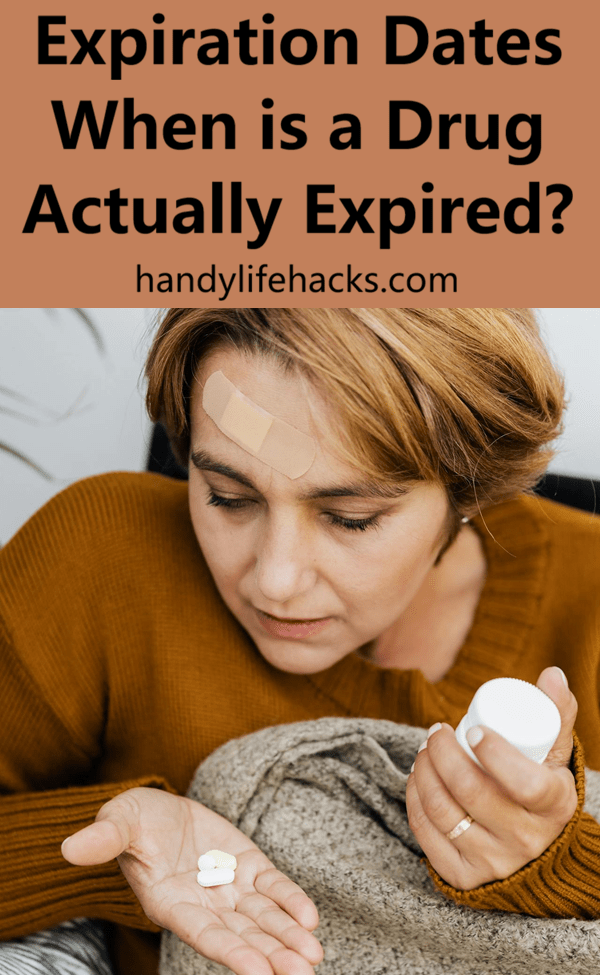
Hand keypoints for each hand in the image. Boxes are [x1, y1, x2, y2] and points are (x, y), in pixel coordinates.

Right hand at [62, 787, 322, 974]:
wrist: (159, 809)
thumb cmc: (133, 822)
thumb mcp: (119, 822)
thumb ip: (104, 838)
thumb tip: (71, 848)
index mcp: (169, 903)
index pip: (204, 934)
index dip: (231, 952)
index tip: (260, 973)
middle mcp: (203, 905)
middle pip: (241, 936)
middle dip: (271, 955)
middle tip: (302, 972)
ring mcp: (228, 888)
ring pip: (262, 919)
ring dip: (288, 937)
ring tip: (313, 956)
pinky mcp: (247, 867)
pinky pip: (272, 888)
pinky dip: (291, 901)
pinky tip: (310, 918)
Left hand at [406, 667, 578, 889]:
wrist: (536, 851)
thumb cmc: (541, 790)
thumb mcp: (555, 756)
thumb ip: (556, 712)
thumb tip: (551, 673)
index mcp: (553, 806)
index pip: (523, 782)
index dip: (494, 753)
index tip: (473, 729)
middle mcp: (525, 840)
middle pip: (472, 791)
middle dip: (442, 753)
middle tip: (435, 732)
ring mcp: (493, 862)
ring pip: (444, 812)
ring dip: (423, 773)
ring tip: (424, 751)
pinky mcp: (464, 876)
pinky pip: (427, 836)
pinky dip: (414, 802)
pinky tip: (415, 781)